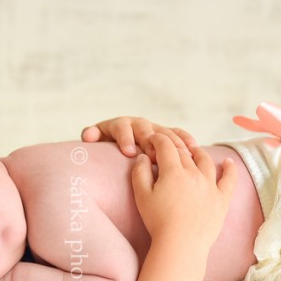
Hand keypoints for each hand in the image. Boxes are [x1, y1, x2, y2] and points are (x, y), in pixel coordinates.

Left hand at [81, 116, 196, 159]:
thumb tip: (87, 135)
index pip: (121, 127)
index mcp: (119, 125)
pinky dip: (185, 140)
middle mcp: (137, 124)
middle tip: (153, 155)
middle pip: (144, 129)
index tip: (128, 153)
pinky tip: (193, 149)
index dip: (125, 139)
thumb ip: (92, 136)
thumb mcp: (98, 142)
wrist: (120, 150)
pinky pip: (177, 135)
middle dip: (149, 141)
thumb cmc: (106, 151)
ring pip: (163, 132)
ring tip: (175, 155)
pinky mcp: (166, 135)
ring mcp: (153, 128)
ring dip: (170, 143)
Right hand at [131, 135, 236, 246]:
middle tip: (167, 148)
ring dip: (199, 152)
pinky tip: (229, 162)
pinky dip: (230, 168)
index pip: (165, 146)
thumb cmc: (158, 222)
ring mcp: (210, 185)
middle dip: (174, 146)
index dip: (157, 140)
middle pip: (184, 153)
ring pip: (206, 161)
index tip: (152, 140)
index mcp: (173, 171)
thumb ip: (140, 172)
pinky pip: (229, 179)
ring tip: (194, 150)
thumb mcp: (141, 196)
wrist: (181, 244)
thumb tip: (143, 156)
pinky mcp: (221, 199)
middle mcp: (194, 173)